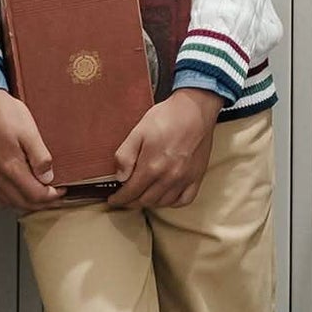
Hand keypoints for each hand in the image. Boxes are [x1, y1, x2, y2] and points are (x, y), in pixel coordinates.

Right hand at [0, 89, 62, 212]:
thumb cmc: (6, 114)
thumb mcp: (31, 132)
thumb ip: (40, 158)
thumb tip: (48, 178)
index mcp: (10, 166)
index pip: (35, 194)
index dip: (52, 196)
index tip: (63, 190)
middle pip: (23, 202)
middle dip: (43, 203)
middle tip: (57, 197)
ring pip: (8, 202)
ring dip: (26, 204)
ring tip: (41, 198)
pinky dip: (6, 201)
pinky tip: (14, 197)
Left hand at [107, 89, 219, 210]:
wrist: (195, 109)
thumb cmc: (166, 117)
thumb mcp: (137, 132)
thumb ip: (125, 156)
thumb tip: (120, 177)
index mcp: (152, 166)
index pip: (131, 192)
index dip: (119, 199)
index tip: (113, 199)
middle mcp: (169, 177)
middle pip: (146, 200)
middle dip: (132, 202)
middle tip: (125, 198)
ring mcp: (185, 178)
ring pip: (163, 202)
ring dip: (150, 203)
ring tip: (142, 196)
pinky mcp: (197, 176)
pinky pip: (184, 199)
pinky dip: (173, 202)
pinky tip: (165, 196)